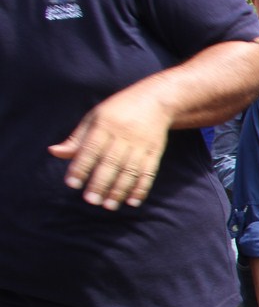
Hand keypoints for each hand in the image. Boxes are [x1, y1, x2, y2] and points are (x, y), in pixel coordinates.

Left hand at [48, 89, 172, 209]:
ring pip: (130, 170)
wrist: (156, 100)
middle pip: (111, 162)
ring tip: (109, 205)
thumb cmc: (119, 110)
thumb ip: (77, 138)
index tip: (72, 184)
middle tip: (90, 201)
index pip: (90, 148)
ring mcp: (141, 144)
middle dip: (100, 183)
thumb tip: (54, 152)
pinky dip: (141, 188)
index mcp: (105, 124)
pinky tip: (132, 201)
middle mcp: (124, 135)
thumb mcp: (95, 117)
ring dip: (120, 190)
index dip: (80, 167)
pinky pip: (148, 172)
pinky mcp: (155, 151)